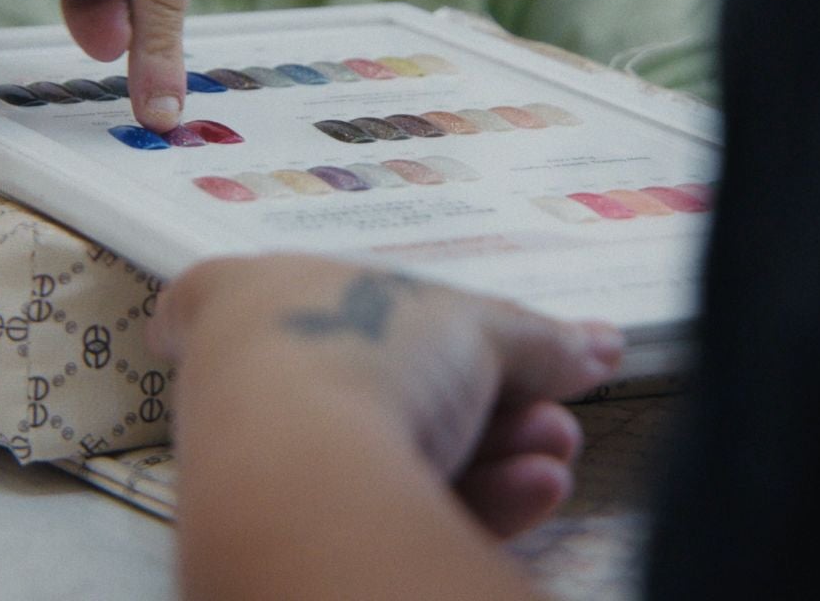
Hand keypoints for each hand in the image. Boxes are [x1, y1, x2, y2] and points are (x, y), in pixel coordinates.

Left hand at [149, 254, 623, 538]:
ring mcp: (269, 458)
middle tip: (548, 408)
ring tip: (554, 449)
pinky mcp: (303, 527)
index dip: (253, 299)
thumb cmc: (363, 353)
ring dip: (494, 450)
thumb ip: (535, 338)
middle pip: (369, 381)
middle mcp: (245, 376)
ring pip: (396, 452)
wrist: (310, 467)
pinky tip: (536, 490)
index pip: (220, 291)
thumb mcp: (475, 326)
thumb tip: (598, 348)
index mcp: (253, 295)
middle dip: (480, 396)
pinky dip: (470, 499)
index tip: (259, 321)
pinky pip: (397, 508)